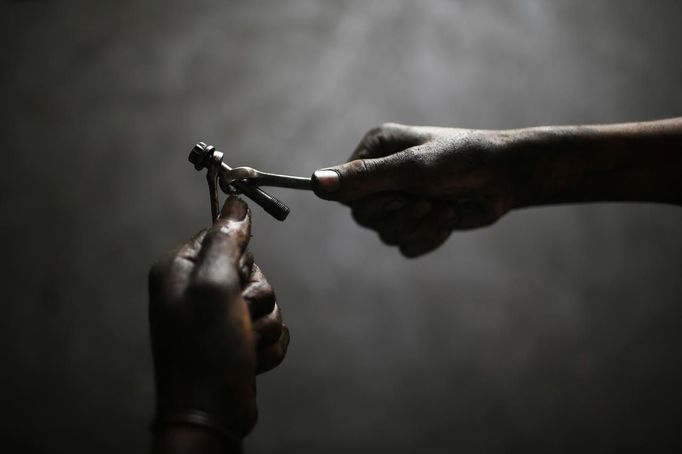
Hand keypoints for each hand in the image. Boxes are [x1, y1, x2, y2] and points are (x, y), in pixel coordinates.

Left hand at [148, 197, 289, 444]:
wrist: (210, 413)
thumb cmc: (206, 350)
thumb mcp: (215, 284)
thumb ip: (226, 239)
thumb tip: (236, 201)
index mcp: (181, 269)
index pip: (224, 236)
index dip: (240, 257)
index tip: (235, 279)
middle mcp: (197, 290)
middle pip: (252, 269)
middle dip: (257, 297)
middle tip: (238, 317)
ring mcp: (217, 317)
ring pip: (267, 300)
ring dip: (263, 325)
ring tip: (243, 344)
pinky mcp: (236, 339)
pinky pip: (271, 327)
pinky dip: (267, 344)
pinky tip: (249, 359)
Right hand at [313, 123, 518, 256]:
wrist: (506, 177)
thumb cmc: (462, 160)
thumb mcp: (411, 168)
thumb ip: (363, 179)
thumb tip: (314, 183)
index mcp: (374, 152)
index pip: (346, 192)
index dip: (373, 201)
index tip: (402, 193)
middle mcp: (381, 175)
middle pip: (364, 217)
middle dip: (401, 215)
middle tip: (428, 199)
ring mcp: (399, 200)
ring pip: (385, 234)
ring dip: (419, 226)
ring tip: (444, 206)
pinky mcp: (417, 222)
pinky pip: (405, 246)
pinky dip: (429, 238)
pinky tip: (449, 217)